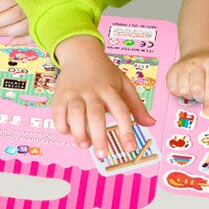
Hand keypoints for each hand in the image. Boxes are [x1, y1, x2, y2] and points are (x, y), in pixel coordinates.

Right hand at [53, 35, 155, 158]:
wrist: (81, 53)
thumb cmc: (105, 73)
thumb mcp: (124, 84)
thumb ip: (136, 106)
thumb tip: (151, 123)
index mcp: (111, 89)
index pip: (121, 110)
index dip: (126, 130)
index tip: (130, 148)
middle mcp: (93, 91)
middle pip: (95, 114)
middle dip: (99, 136)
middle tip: (103, 154)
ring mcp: (75, 93)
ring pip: (74, 114)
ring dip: (79, 133)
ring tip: (85, 145)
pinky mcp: (60, 95)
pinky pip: (58, 113)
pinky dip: (62, 126)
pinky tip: (69, 132)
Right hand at [166, 49, 208, 113]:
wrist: (199, 52)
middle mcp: (196, 63)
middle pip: (196, 90)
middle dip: (201, 98)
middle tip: (204, 95)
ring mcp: (182, 66)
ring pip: (184, 91)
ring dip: (190, 95)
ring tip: (195, 88)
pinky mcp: (172, 71)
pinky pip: (173, 89)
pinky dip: (179, 92)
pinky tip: (186, 85)